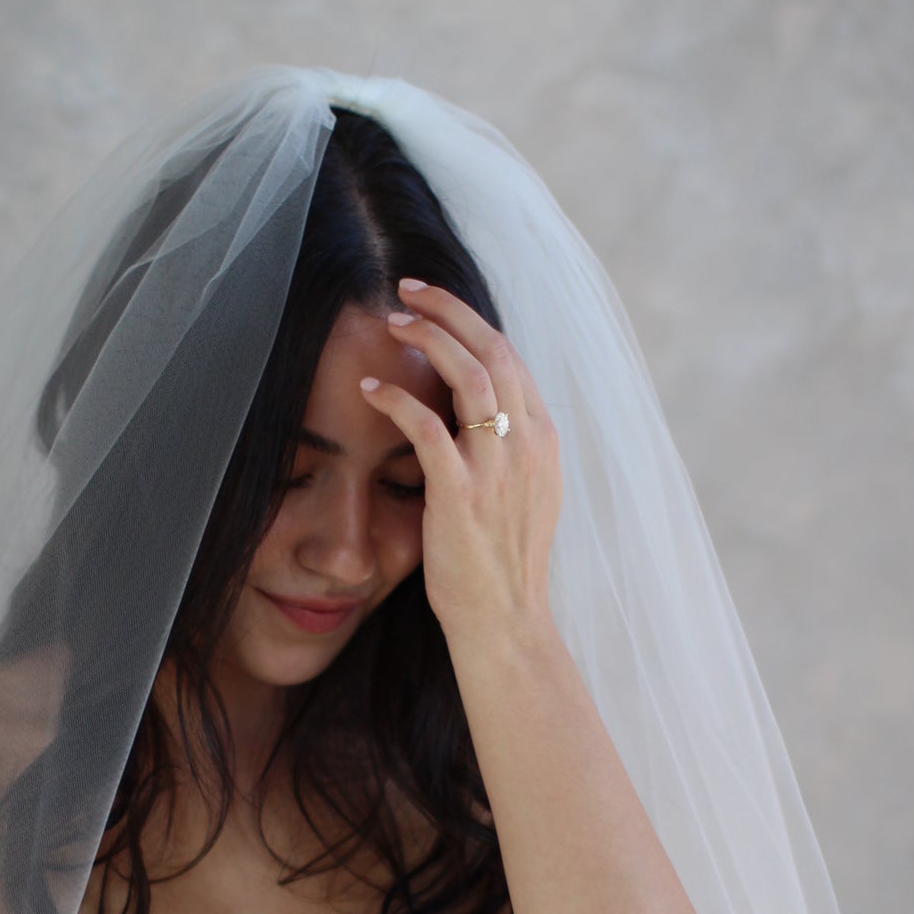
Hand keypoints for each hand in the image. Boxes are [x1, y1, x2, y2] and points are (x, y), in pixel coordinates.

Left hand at [359, 277, 562, 637]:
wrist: (505, 623)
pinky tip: (369, 391)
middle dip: (450, 309)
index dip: (473, 322)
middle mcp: (527, 446)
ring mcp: (497, 469)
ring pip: (467, 374)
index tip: (438, 305)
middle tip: (409, 289)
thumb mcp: (522, 498)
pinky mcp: (461, 494)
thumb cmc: (502, 568)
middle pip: (493, 350)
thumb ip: (507, 452)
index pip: (512, 359)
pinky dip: (396, 400)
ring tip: (393, 321)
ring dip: (427, 338)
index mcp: (543, 442)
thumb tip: (477, 416)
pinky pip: (426, 427)